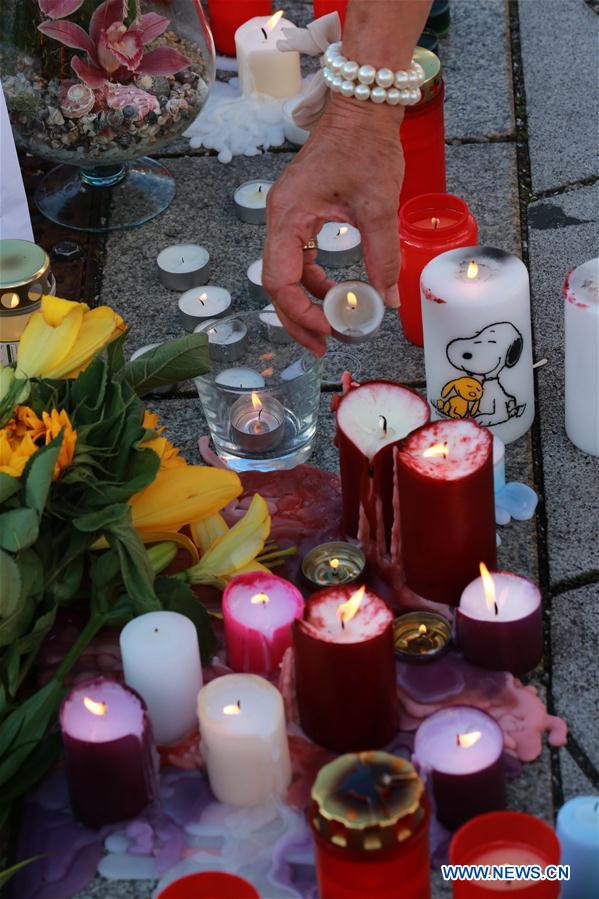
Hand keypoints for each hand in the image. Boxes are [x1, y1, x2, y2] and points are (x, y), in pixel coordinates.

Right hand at [262, 96, 404, 354]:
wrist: (363, 108)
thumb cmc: (366, 146)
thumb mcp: (378, 205)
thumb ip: (382, 255)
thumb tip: (387, 300)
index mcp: (288, 216)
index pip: (280, 279)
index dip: (301, 312)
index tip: (328, 329)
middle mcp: (280, 219)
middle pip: (277, 284)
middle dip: (298, 319)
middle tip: (322, 347)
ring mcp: (289, 218)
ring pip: (287, 275)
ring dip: (307, 304)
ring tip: (333, 327)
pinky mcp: (302, 216)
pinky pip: (301, 259)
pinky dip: (316, 282)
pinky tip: (336, 295)